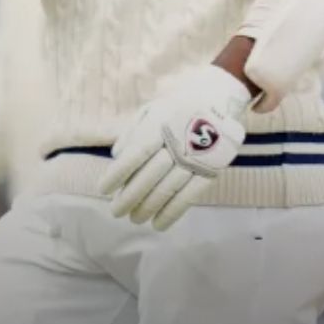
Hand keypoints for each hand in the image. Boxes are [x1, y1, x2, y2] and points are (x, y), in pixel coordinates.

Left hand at [99, 64, 250, 231]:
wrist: (220, 98)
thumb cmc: (178, 107)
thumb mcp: (154, 109)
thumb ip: (133, 131)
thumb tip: (115, 157)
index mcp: (160, 125)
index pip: (135, 155)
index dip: (117, 174)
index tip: (103, 190)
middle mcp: (177, 142)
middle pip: (149, 176)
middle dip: (129, 197)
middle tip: (116, 211)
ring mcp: (196, 158)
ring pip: (168, 189)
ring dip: (148, 208)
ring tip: (135, 219)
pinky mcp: (211, 170)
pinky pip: (189, 196)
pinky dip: (172, 213)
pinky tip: (159, 224)